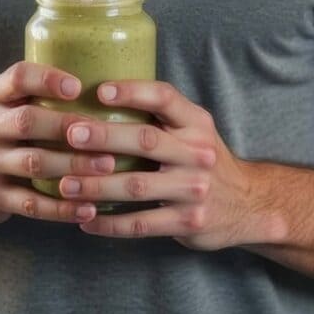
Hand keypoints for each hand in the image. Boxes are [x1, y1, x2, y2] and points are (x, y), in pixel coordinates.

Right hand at [0, 61, 114, 225]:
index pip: (18, 77)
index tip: (78, 87)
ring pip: (34, 163)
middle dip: (70, 127)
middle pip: (28, 121)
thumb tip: (109, 85)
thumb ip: (40, 91)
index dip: (48, 79)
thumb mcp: (7, 103)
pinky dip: (63, 208)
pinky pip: (31, 204)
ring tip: (108, 168)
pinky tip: (89, 207)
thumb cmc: (3, 129)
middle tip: (108, 136)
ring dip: (74, 166)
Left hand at [58, 80, 252, 250]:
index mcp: (196, 122)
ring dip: (97, 185)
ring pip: (136, 186)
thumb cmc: (203, 158)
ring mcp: (194, 189)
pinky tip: (86, 220)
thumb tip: (100, 94)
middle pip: (145, 140)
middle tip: (70, 134)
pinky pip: (142, 223)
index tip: (100, 90)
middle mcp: (198, 153)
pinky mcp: (188, 222)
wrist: (248, 205)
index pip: (165, 97)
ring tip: (65, 185)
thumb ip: (160, 115)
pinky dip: (111, 224)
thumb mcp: (194, 129)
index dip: (132, 92)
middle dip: (104, 136)